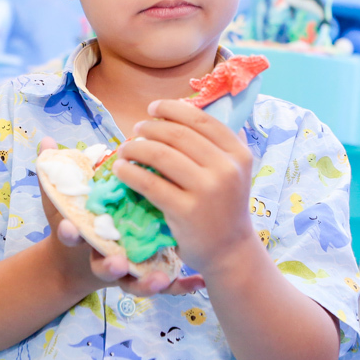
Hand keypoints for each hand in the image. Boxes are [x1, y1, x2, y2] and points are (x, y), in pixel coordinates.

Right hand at [37, 137, 203, 297]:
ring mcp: (124, 272)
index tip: (71, 228)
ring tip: (160, 279)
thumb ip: (53, 174)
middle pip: (103, 267)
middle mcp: (101, 258)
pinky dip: (177, 285)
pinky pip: (162, 285)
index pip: (71, 236)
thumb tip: (45, 140)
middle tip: (118, 262)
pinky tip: (195, 280)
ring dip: (146, 283)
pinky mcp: (144, 277)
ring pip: (133, 283)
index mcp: (81, 239)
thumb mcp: (62, 201)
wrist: (82, 263)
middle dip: (108, 266)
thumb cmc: (77, 222)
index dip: (69, 233)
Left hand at [113, 99, 259, 280]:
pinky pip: (150, 183)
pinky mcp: (186, 212)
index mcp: (238, 153)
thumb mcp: (234, 171)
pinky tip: (120, 169)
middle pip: (178, 134)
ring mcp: (207, 191)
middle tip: (135, 130)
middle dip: (150, 128)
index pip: (202, 120)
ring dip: (136, 148)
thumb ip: (217, 144)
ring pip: (161, 155)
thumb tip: (186, 109)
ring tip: (124, 149)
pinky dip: (130, 172)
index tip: (153, 108)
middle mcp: (226, 169)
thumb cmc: (225, 207)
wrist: (230, 251)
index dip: (173, 109)